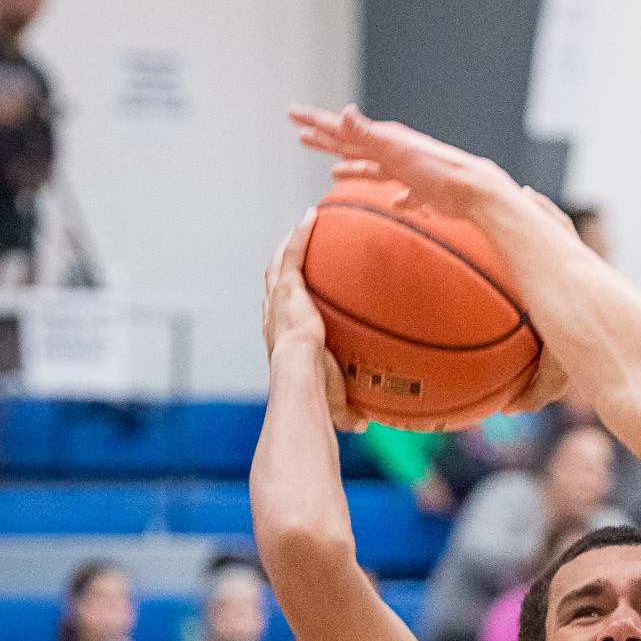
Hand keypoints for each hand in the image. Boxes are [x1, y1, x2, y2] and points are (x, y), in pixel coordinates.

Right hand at [264, 212, 367, 433]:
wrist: (301, 380)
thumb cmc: (314, 399)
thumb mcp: (335, 404)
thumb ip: (350, 412)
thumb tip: (366, 425)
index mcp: (282, 342)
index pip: (279, 318)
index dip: (284, 304)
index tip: (294, 295)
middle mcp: (274, 318)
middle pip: (274, 286)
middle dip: (281, 268)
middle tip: (293, 252)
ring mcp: (279, 301)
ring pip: (279, 265)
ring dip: (290, 245)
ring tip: (303, 225)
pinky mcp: (288, 289)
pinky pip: (294, 253)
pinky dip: (301, 234)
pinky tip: (313, 215)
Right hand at [290, 102, 517, 225]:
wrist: (475, 191)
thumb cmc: (437, 171)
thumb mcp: (396, 150)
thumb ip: (368, 134)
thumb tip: (343, 113)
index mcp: (384, 139)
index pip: (341, 129)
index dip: (315, 122)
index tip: (292, 114)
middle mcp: (395, 151)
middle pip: (353, 145)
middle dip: (327, 140)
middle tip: (301, 134)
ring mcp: (410, 171)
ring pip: (374, 168)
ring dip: (353, 167)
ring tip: (334, 170)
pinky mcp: (426, 192)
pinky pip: (404, 193)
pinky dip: (395, 196)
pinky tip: (395, 202)